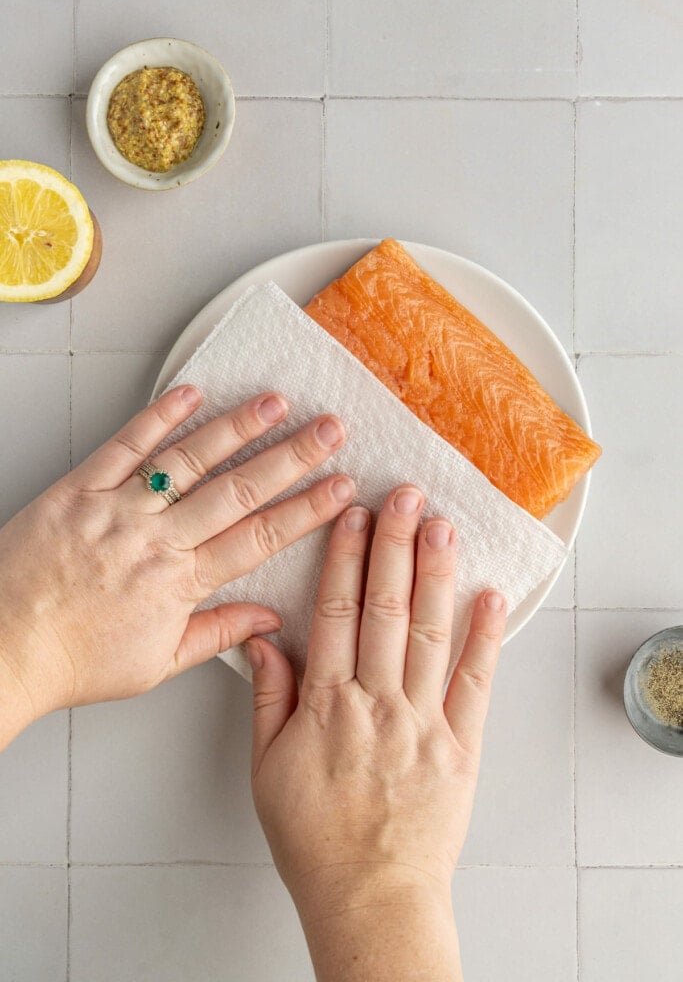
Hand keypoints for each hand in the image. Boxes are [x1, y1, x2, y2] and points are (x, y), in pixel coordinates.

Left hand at [0, 385, 353, 746]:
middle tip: (329, 430)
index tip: (340, 489)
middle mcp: (156, 540)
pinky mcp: (80, 489)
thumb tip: (268, 621)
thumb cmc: (75, 660)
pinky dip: (157, 417)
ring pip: (189, 460)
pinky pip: (125, 446)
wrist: (3, 647)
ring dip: (237, 428)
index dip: (306, 510)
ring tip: (275, 402)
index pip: (258, 538)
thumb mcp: (157, 663)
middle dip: (291, 457)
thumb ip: (217, 634)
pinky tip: (191, 394)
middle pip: (237, 491)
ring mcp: (118, 510)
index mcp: (180, 584)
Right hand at [249, 486, 505, 981]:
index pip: (336, 612)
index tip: (354, 514)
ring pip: (431, 633)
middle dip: (396, 544)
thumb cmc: (314, 839)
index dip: (346, 557)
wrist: (370, 898)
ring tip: (443, 525)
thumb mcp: (267, 770)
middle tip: (405, 495)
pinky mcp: (461, 745)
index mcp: (326, 704)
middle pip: (386, 608)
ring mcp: (423, 721)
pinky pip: (475, 682)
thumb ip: (268, 699)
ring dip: (437, 574)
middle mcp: (376, 701)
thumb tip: (263, 640)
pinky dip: (484, 637)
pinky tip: (489, 596)